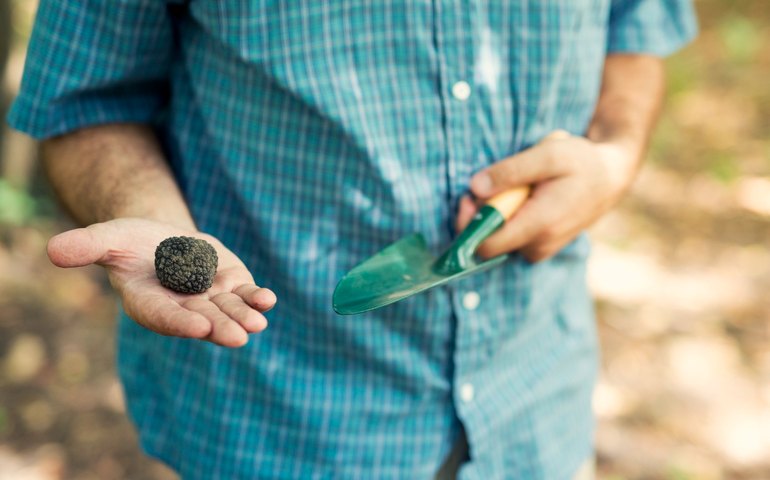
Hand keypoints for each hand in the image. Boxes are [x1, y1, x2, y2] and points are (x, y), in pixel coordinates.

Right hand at [47, 218, 275, 346]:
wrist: (162, 239)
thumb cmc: (131, 242)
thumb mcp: (108, 238)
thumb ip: (87, 247)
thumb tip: (53, 250)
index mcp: (150, 304)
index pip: (164, 316)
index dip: (180, 321)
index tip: (198, 325)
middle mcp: (182, 308)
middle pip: (203, 320)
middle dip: (220, 327)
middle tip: (237, 337)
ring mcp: (210, 299)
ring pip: (228, 311)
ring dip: (244, 317)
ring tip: (258, 324)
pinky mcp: (231, 286)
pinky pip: (246, 295)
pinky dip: (258, 298)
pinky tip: (268, 300)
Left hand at [456, 131, 638, 261]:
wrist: (610, 177)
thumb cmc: (581, 162)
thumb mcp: (548, 154)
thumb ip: (510, 171)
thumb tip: (475, 187)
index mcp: (539, 226)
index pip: (485, 246)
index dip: (468, 223)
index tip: (469, 196)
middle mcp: (539, 246)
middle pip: (487, 243)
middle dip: (480, 215)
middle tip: (490, 184)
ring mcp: (540, 250)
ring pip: (498, 240)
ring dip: (495, 215)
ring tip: (515, 188)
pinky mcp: (540, 248)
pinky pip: (510, 238)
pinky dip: (507, 219)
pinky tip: (521, 198)